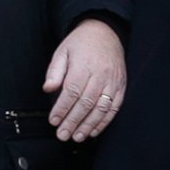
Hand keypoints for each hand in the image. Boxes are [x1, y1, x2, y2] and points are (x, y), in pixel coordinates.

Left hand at [42, 18, 125, 140]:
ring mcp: (113, 82)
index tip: (54, 121)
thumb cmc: (81, 43)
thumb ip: (54, 72)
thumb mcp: (62, 52)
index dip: (62, 109)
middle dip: (73, 122)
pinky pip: (114, 107)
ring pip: (101, 108)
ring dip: (89, 125)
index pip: (72, 92)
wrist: (105, 32)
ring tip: (77, 136)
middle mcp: (100, 75)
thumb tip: (48, 89)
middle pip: (86, 103)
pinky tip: (94, 130)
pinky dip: (105, 121)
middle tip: (63, 134)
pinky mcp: (121, 87)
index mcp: (83, 66)